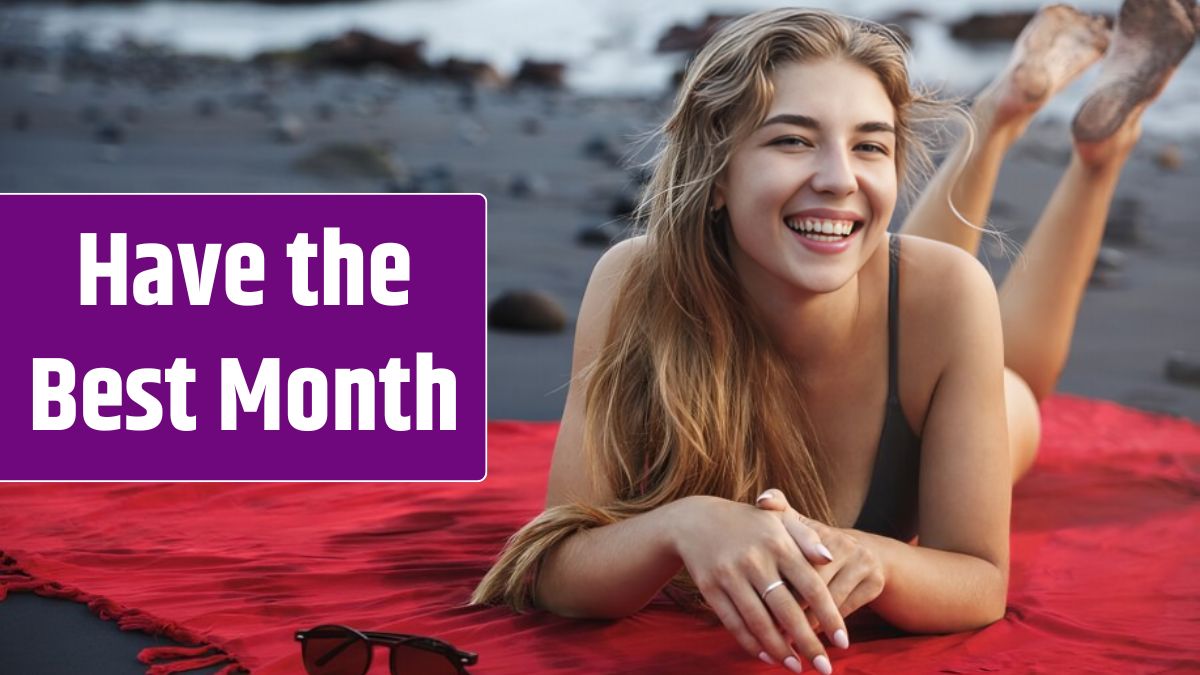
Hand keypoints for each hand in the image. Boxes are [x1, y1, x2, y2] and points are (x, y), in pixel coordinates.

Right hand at [668, 495, 849, 673]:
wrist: (694, 519)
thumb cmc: (748, 522)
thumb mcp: (779, 518)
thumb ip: (807, 537)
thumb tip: (830, 559)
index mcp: (777, 542)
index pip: (811, 586)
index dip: (829, 616)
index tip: (843, 641)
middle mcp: (754, 560)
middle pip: (787, 610)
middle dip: (808, 643)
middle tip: (824, 668)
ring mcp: (729, 575)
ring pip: (759, 622)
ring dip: (780, 650)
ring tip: (796, 667)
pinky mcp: (709, 588)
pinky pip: (733, 623)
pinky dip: (751, 644)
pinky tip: (767, 657)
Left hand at [755, 489, 886, 625]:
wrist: (867, 556)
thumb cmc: (816, 548)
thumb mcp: (799, 529)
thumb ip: (778, 513)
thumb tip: (762, 499)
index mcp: (818, 528)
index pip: (791, 555)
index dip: (776, 578)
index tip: (757, 597)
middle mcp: (842, 540)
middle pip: (809, 580)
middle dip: (787, 605)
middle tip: (766, 626)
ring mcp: (862, 560)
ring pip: (828, 598)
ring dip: (806, 622)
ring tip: (785, 640)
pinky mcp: (875, 581)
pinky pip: (845, 608)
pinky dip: (826, 625)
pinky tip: (811, 637)